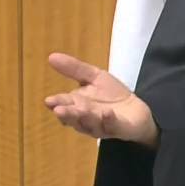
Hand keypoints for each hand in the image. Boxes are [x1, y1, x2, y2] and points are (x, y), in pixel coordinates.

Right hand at [44, 52, 158, 148]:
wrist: (135, 111)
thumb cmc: (110, 95)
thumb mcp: (94, 77)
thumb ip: (74, 69)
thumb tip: (51, 56)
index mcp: (77, 105)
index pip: (65, 104)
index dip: (57, 103)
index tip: (49, 100)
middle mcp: (86, 118)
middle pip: (75, 117)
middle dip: (67, 114)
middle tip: (59, 110)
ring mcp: (101, 125)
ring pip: (91, 123)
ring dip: (85, 117)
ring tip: (80, 110)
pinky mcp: (118, 129)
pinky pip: (112, 126)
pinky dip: (109, 120)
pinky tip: (107, 113)